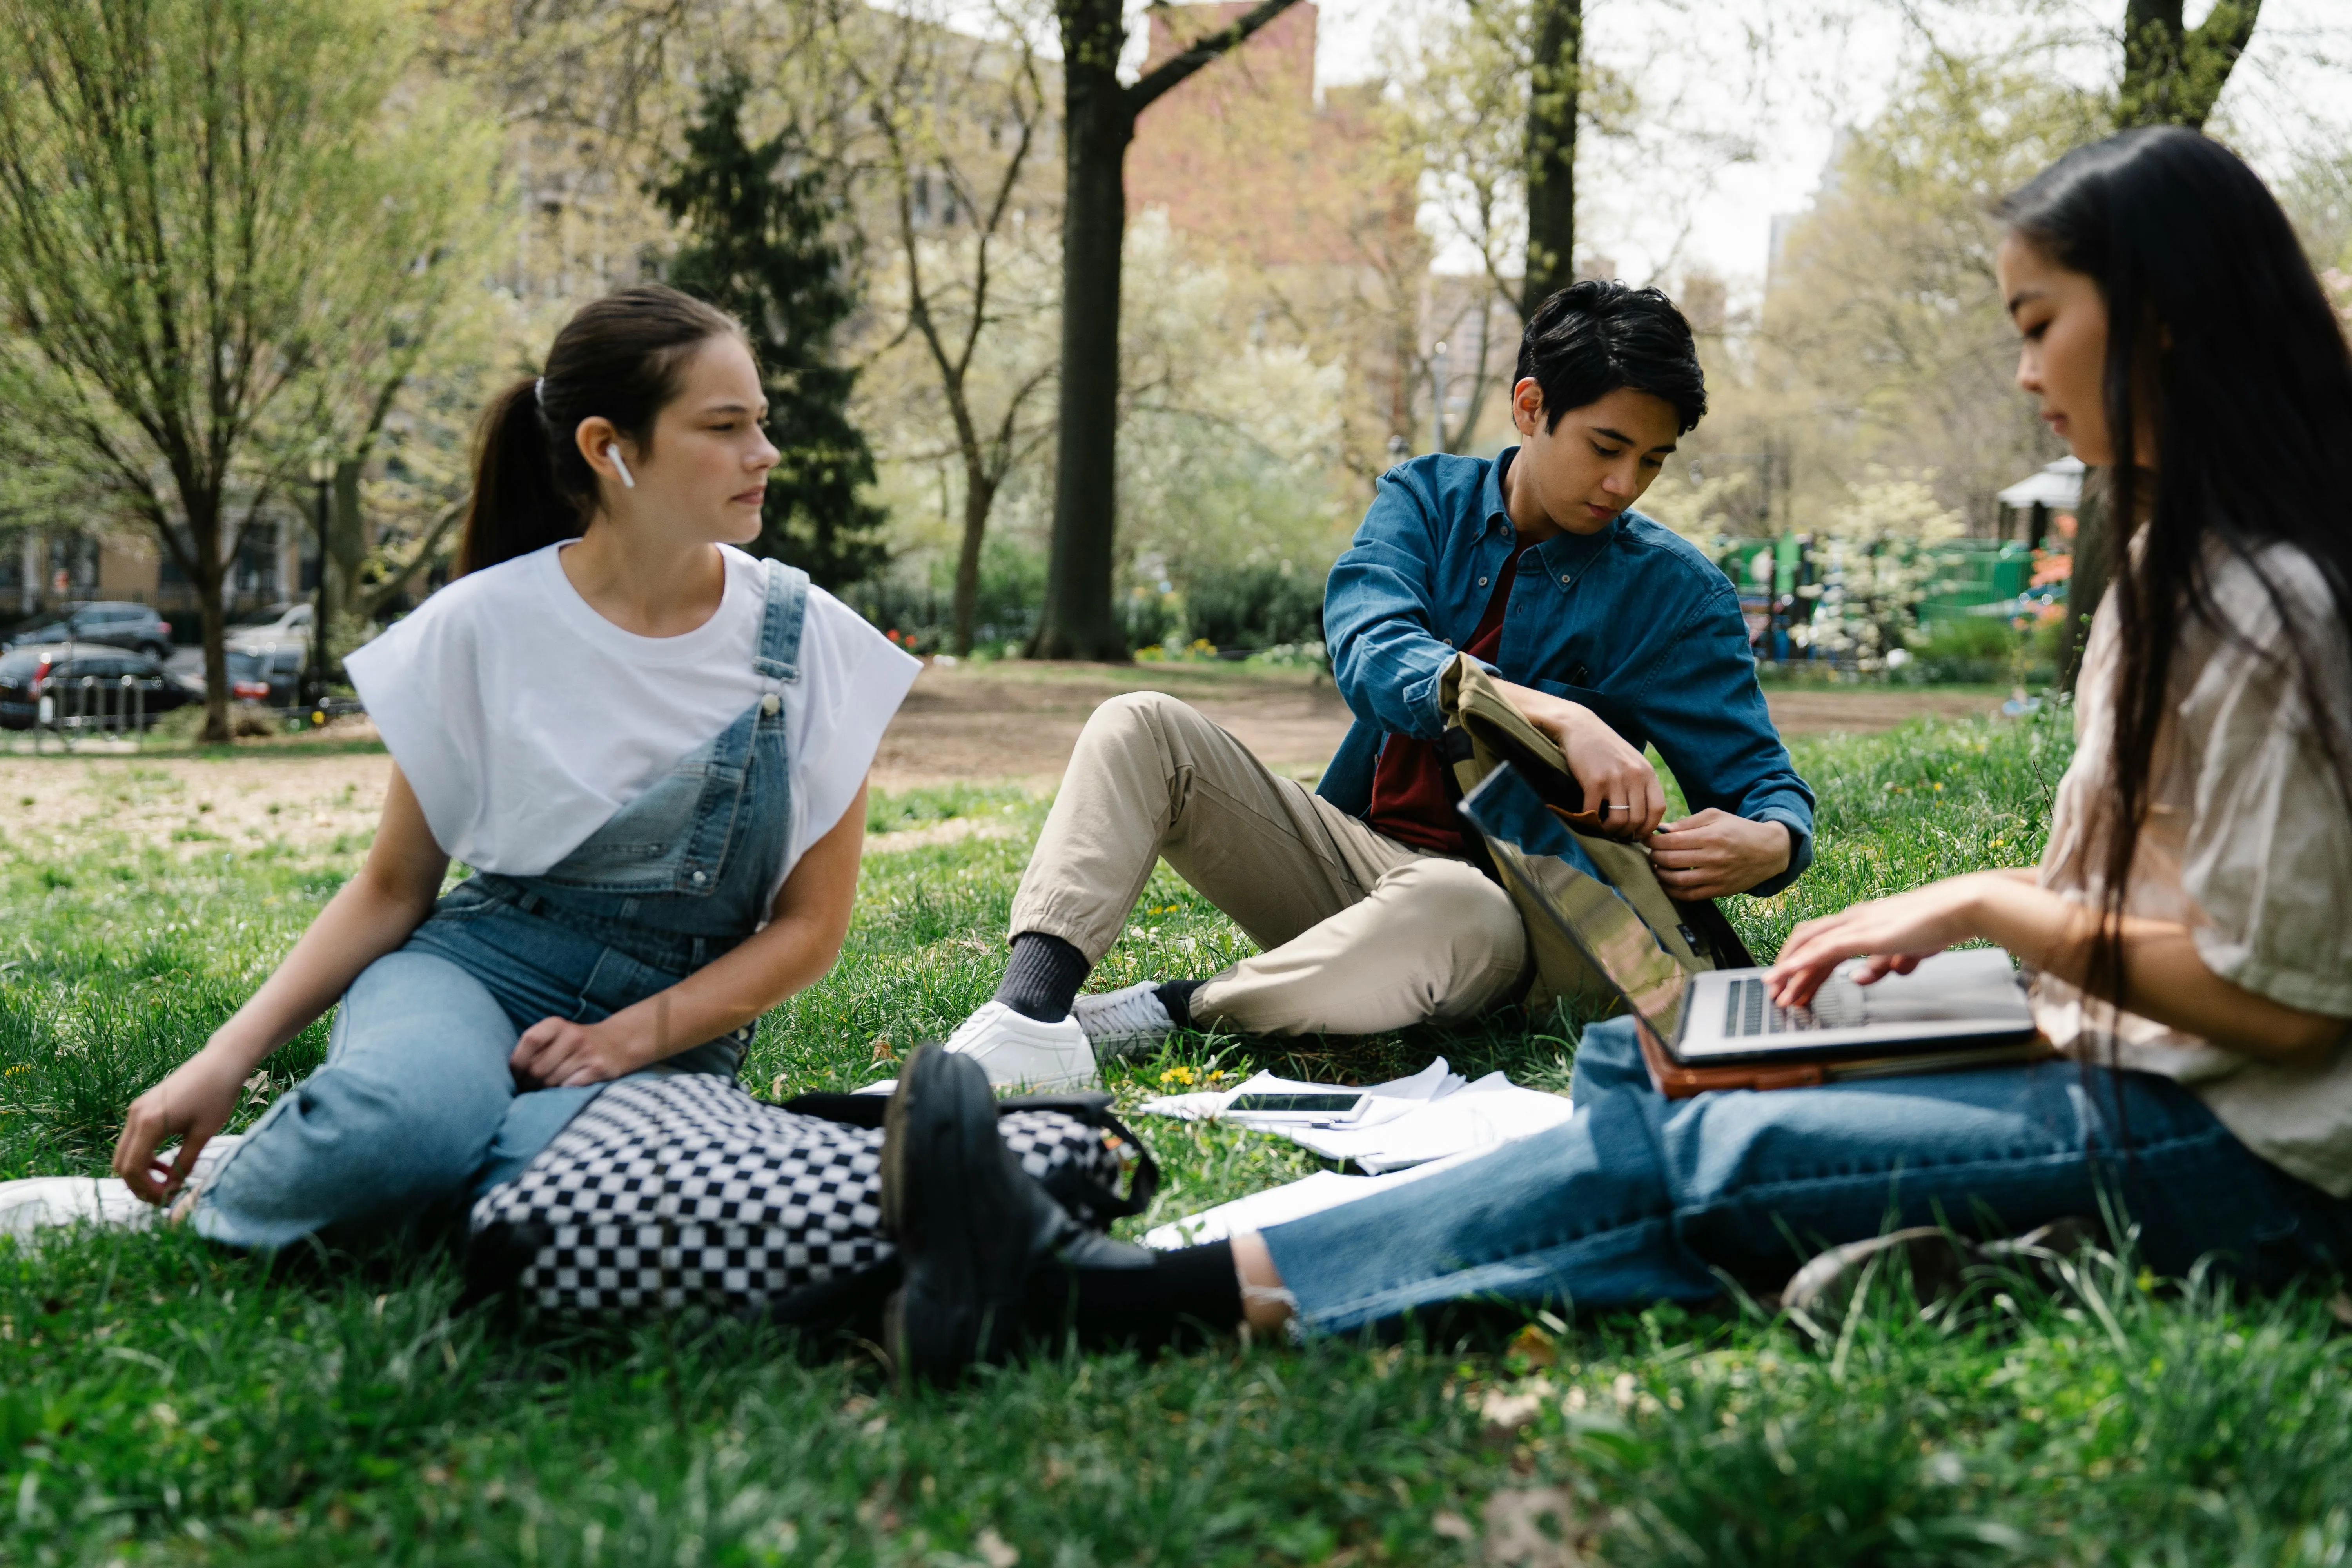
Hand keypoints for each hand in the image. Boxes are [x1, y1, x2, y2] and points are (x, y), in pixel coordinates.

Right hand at [112, 1048, 249, 1205]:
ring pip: (125, 1152)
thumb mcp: (203, 1134)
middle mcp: (135, 1115)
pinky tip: (164, 1165)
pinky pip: (133, 1139)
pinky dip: (143, 1156)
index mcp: (148, 1123)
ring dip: (140, 1171)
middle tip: (163, 1197)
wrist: (221, 1062)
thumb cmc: (217, 1096)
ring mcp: (136, 1109)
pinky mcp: (142, 1107)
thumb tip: (173, 1190)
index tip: (166, 1199)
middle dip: (139, 1185)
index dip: (146, 1190)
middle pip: (122, 1163)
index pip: (133, 1168)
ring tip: (167, 1182)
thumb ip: (185, 1163)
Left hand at [510, 1017, 652, 1089]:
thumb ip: (534, 1048)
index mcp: (556, 1024)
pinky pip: (570, 1088)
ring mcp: (587, 1052)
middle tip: (530, 1089)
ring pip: (552, 1081)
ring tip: (546, 1090)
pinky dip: (563, 1093)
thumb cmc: (575, 1044)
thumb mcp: (555, 1035)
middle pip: (538, 1068)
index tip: (515, 1076)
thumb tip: (508, 1075)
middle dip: (529, 1083)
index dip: (517, 1062)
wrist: (618, 1043)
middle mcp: (572, 1036)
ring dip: (545, 1091)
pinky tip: (564, 1091)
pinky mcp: (599, 1068)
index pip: (530, 1041)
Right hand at [1497, 681, 1663, 839]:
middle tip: (1617, 835)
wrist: (1580, 727)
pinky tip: (1587, 819)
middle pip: (1638, 819)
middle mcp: (1635, 775)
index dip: (1649, 828)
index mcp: (1647, 772)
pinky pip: (1595, 812)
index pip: (1658, 809)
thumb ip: (1640, 784)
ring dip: (1611, 831)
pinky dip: (1591, 821)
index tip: (1637, 834)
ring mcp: (1615, 778)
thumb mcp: (1631, 762)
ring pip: (1620, 820)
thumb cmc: (1605, 748)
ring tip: (1603, 829)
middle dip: (1627, 833)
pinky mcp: (1594, 781)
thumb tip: (1642, 817)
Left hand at [1650, 810, 1792, 899]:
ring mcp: (1716, 877)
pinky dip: (1672, 890)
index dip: (1653, 841)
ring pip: (1676, 880)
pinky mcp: (1719, 891)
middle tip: (1650, 853)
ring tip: (1656, 867)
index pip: (1671, 841)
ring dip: (1659, 874)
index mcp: (1711, 836)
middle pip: (1670, 860)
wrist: (1769, 851)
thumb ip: (1688, 822)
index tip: (1646, 839)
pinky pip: (1689, 895)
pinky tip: (1666, 883)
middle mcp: (1713, 858)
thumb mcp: (1716, 816)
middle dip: (1654, 856)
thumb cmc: (1738, 829)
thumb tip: (1662, 830)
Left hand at [1767, 874, 1998, 1007]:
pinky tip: (1788, 974)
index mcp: (1863, 920)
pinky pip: (1824, 950)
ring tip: (1778, 993)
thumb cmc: (1939, 924)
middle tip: (1777, 993)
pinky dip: (1802, 963)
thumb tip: (1861, 977)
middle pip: (1808, 942)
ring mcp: (1858, 924)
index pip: (1822, 940)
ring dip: (1790, 970)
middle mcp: (1854, 919)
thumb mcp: (1906, 950)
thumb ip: (1883, 963)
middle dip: (1789, 968)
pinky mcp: (1865, 935)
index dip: (1803, 961)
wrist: (1962, 906)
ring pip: (1810, 946)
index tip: (1793, 983)